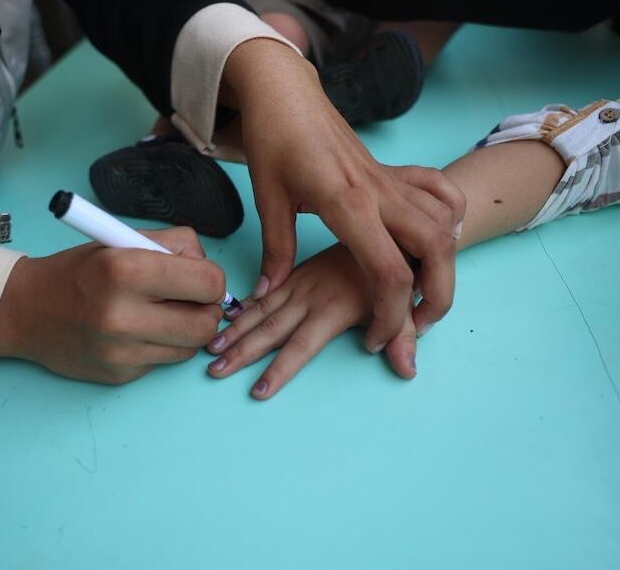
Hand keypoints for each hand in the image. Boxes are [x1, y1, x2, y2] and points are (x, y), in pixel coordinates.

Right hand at [0, 228, 224, 383]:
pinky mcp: (119, 375)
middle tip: (187, 300)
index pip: (209, 283)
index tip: (197, 277)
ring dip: (185, 330)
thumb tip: (214, 276)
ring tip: (158, 313)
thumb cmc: (80, 270)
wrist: (25, 310)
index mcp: (125, 270)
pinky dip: (160, 345)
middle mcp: (122, 315)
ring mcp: (120, 351)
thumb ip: (175, 247)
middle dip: (205, 310)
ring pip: (191, 348)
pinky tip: (135, 331)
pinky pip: (164, 362)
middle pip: (206, 325)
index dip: (210, 279)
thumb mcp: (123, 239)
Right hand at [205, 244, 419, 398]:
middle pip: (270, 329)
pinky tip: (227, 315)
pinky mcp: (297, 273)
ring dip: (235, 329)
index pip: (300, 347)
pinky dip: (244, 305)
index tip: (257, 392)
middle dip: (241, 352)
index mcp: (334, 309)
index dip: (278, 371)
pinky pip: (265, 291)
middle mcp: (310, 297)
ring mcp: (300, 283)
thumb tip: (408, 371)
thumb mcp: (406, 306)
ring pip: (260, 309)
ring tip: (212, 348)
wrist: (388, 227)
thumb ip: (403, 339)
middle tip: (214, 370)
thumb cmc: (398, 269)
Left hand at [222, 39, 464, 352]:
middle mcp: (380, 193)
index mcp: (347, 206)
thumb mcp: (267, 198)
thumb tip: (268, 293)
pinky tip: (439, 236)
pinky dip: (451, 216)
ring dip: (445, 263)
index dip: (390, 316)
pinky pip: (441, 191)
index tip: (375, 338)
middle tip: (416, 324)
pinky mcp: (395, 171)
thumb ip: (276, 250)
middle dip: (437, 297)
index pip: (389, 273)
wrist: (286, 92)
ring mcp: (392, 180)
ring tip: (425, 291)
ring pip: (445, 223)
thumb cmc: (274, 141)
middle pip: (436, 251)